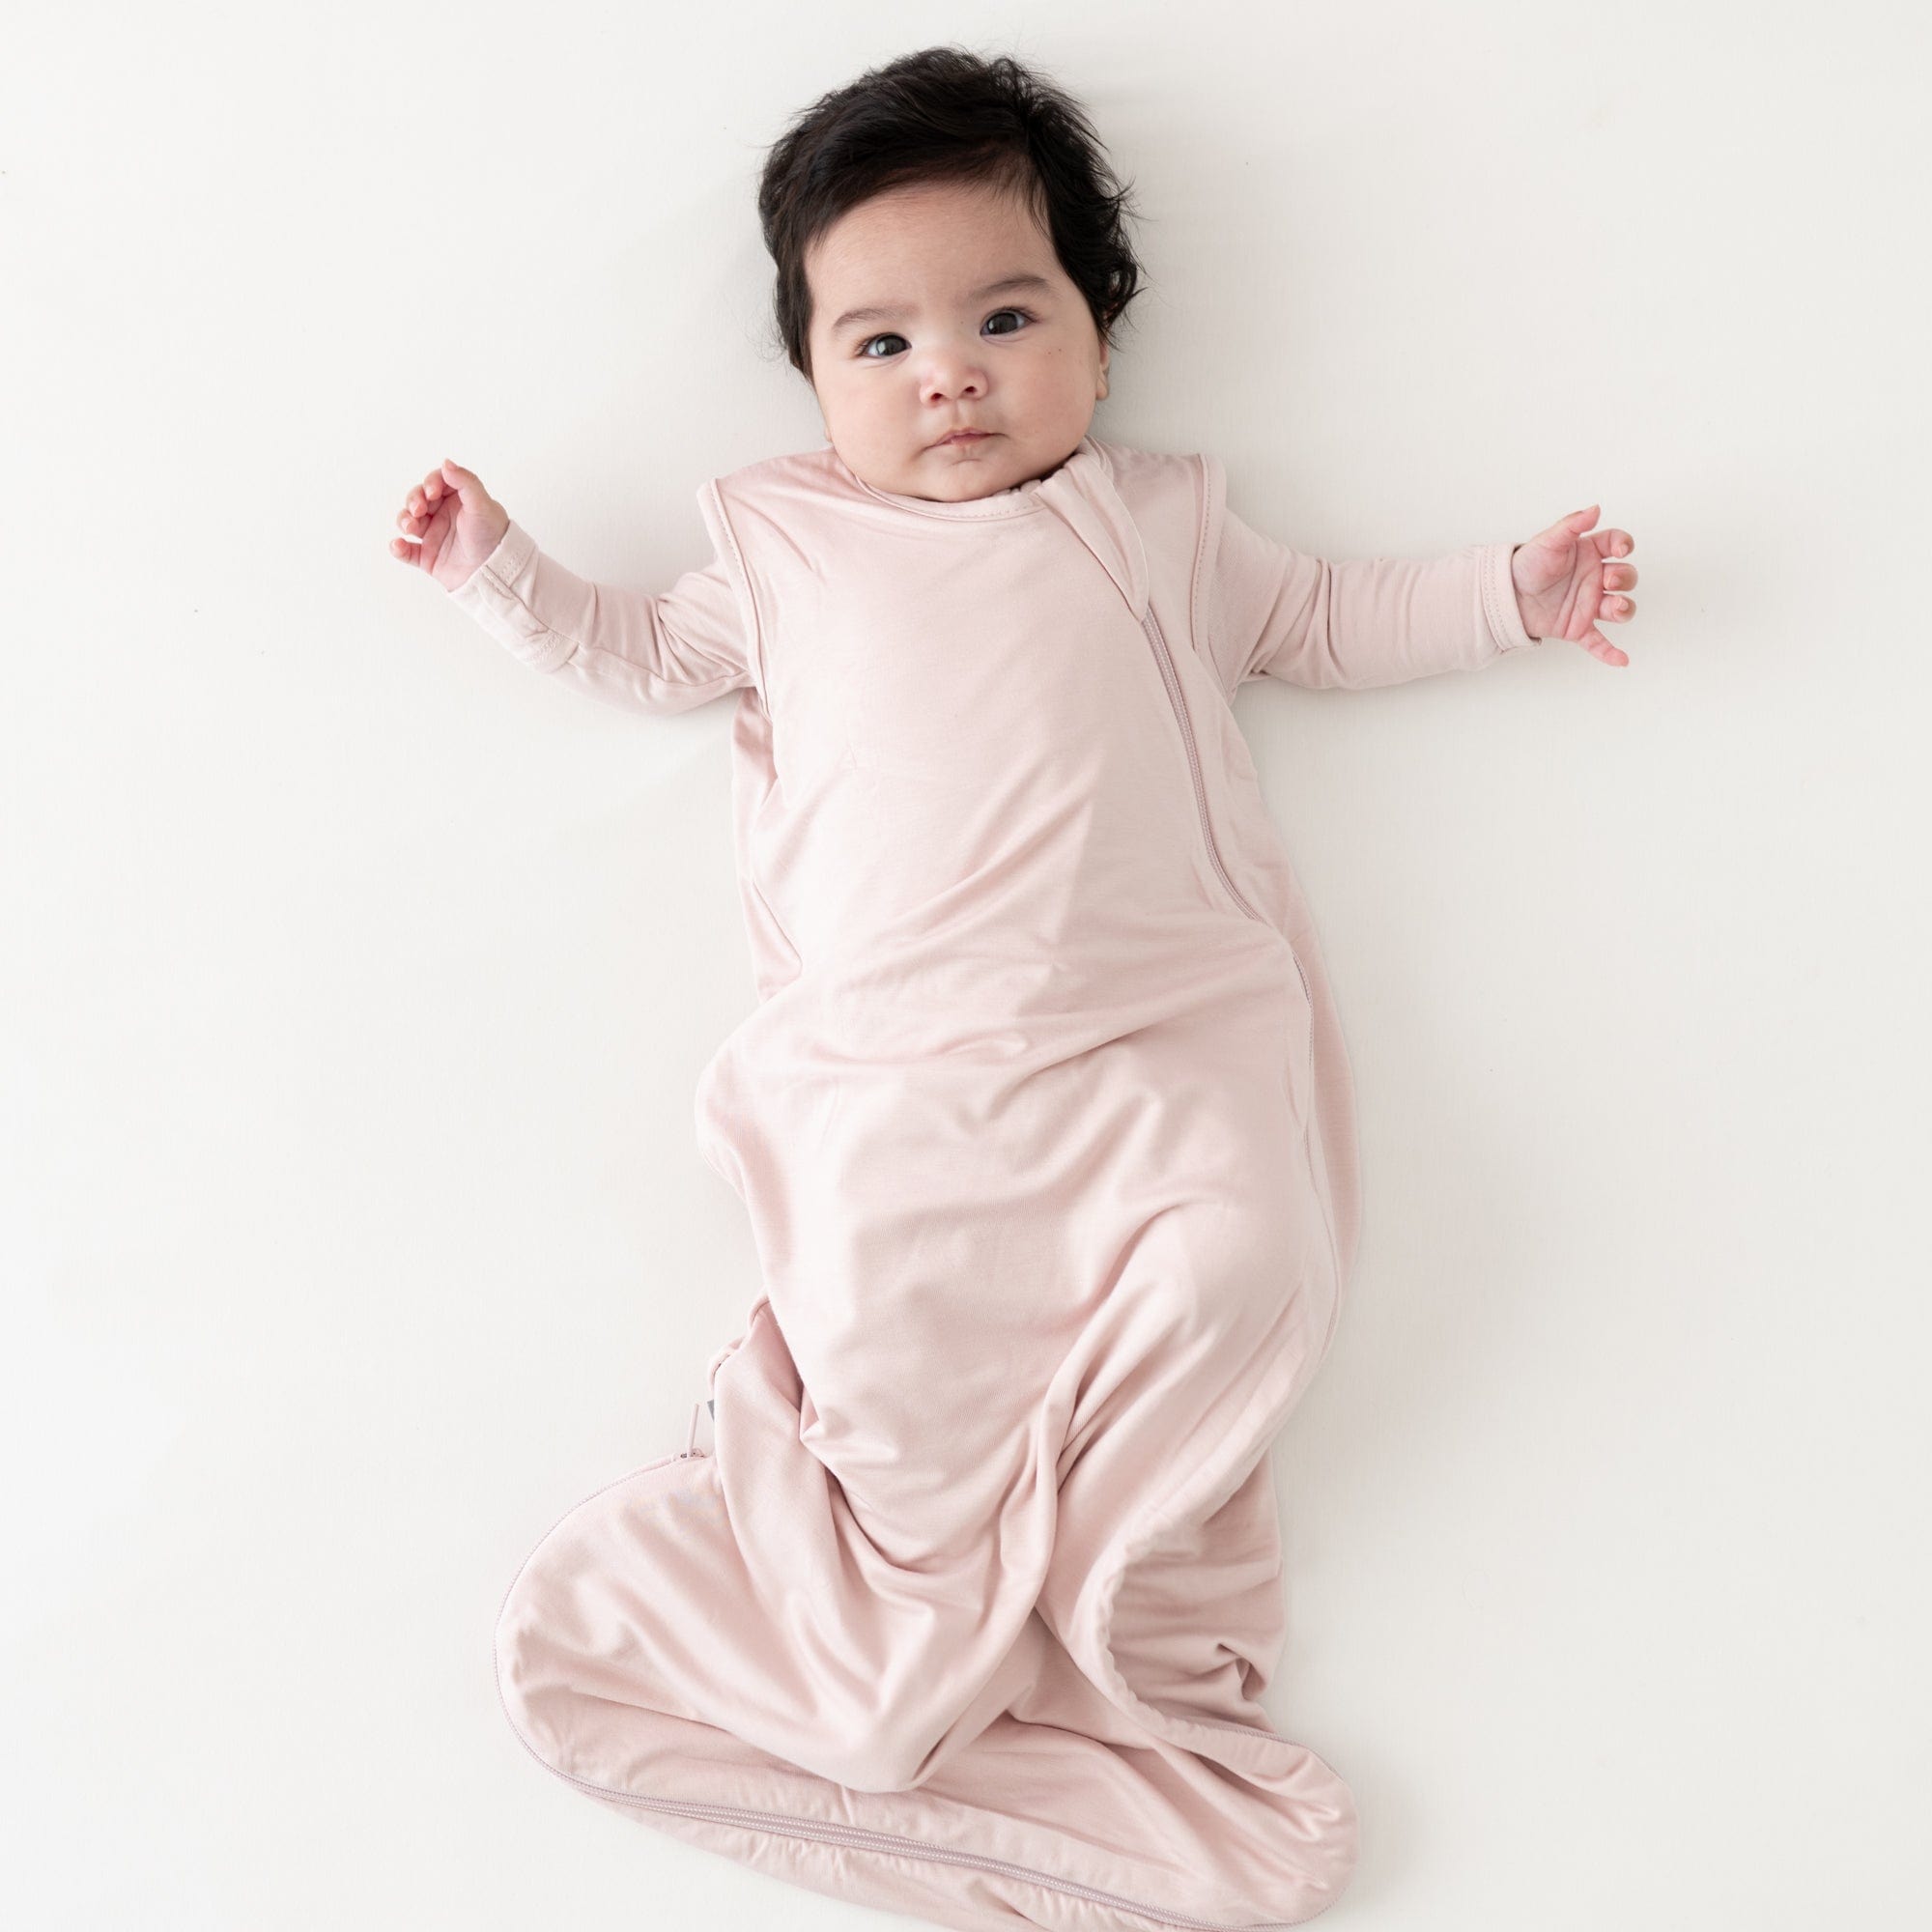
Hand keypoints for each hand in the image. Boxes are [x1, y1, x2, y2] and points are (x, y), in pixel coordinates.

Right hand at [389, 459, 510, 591]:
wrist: (494, 572)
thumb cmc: (492, 537)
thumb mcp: (483, 505)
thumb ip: (465, 482)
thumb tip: (446, 462)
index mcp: (458, 500)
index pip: (436, 483)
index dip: (430, 483)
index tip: (432, 492)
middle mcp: (444, 515)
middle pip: (418, 499)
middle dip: (413, 501)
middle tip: (418, 510)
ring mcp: (435, 536)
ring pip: (409, 522)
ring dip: (404, 520)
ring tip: (410, 527)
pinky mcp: (428, 557)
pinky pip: (407, 551)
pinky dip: (398, 548)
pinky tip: (398, 545)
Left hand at [1509, 506, 1637, 666]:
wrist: (1505, 594)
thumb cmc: (1526, 565)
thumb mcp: (1548, 541)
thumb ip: (1571, 525)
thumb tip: (1595, 509)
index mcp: (1590, 553)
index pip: (1618, 544)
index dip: (1624, 545)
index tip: (1620, 549)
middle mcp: (1594, 578)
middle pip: (1626, 577)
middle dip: (1625, 578)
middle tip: (1609, 580)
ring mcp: (1589, 604)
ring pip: (1619, 607)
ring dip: (1624, 608)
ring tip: (1614, 607)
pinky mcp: (1578, 627)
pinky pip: (1599, 642)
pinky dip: (1610, 652)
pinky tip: (1622, 660)